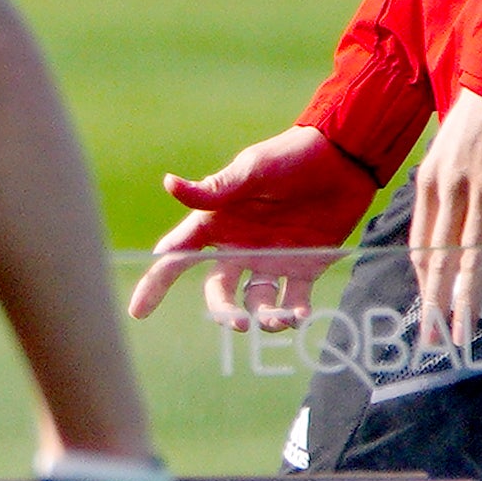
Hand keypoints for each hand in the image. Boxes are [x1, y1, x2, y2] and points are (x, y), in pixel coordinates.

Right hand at [133, 123, 377, 323]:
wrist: (343, 158)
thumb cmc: (291, 157)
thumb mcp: (251, 170)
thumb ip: (214, 188)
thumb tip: (168, 184)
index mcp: (219, 223)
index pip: (179, 256)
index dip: (156, 282)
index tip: (138, 311)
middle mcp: (240, 247)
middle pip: (218, 290)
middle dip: (224, 311)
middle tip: (239, 323)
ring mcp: (272, 260)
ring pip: (257, 301)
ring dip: (263, 317)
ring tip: (277, 320)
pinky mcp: (304, 267)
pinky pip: (294, 299)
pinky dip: (296, 313)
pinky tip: (300, 317)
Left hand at [403, 89, 481, 347]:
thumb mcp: (450, 149)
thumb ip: (447, 186)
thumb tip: (450, 220)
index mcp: (429, 182)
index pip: (419, 244)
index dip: (422, 281)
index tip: (426, 309)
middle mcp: (449, 190)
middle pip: (438, 259)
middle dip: (435, 305)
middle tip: (435, 341)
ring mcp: (481, 190)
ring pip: (470, 257)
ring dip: (468, 300)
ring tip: (466, 334)